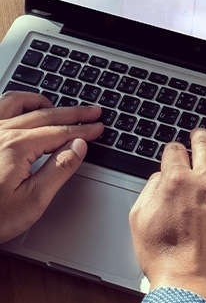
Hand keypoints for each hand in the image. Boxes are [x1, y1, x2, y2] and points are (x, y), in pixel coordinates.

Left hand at [0, 92, 102, 242]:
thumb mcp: (33, 200)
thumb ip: (59, 169)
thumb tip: (79, 146)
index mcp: (17, 147)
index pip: (60, 132)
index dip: (83, 130)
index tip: (98, 127)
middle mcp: (0, 133)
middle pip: (45, 114)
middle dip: (73, 112)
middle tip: (92, 111)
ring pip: (17, 102)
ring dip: (41, 102)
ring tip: (57, 106)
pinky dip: (14, 103)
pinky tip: (21, 110)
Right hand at [129, 129, 205, 302]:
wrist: (192, 286)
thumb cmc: (166, 260)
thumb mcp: (140, 221)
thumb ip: (149, 191)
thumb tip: (160, 177)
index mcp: (177, 181)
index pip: (175, 151)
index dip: (173, 150)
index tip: (176, 153)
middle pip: (205, 144)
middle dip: (200, 137)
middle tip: (200, 136)